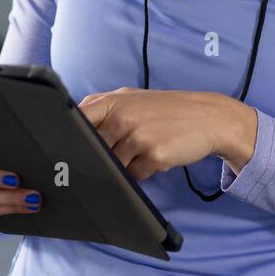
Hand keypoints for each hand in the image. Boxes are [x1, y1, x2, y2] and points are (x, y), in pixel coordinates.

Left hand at [76, 88, 256, 181]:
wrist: (207, 117)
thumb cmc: (165, 110)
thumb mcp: (131, 99)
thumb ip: (102, 110)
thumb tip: (70, 131)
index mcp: (112, 102)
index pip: (77, 121)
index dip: (69, 137)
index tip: (67, 149)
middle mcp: (122, 118)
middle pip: (93, 150)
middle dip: (100, 158)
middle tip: (118, 153)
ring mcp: (138, 137)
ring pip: (113, 166)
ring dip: (124, 166)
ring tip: (141, 151)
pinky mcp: (154, 156)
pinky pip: (135, 176)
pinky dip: (141, 173)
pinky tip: (154, 158)